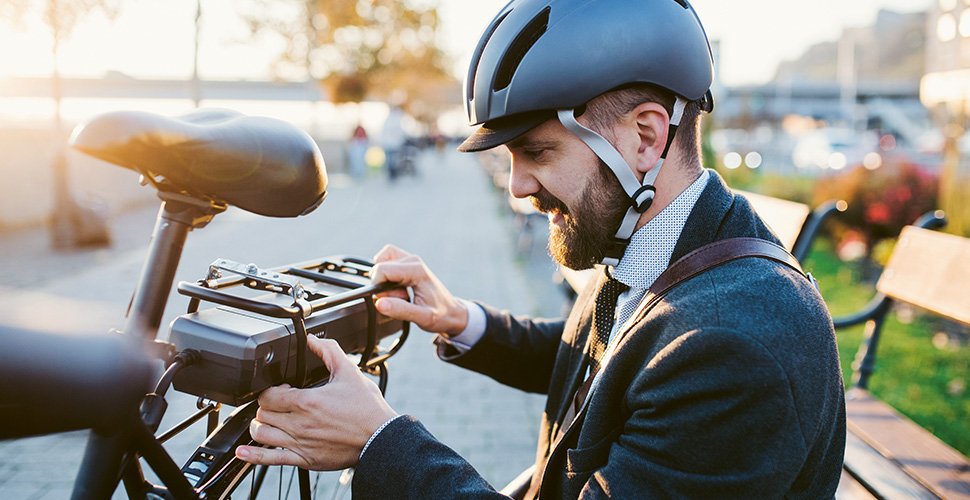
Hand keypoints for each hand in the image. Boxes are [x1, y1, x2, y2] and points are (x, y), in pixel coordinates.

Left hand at [235, 336, 397, 469]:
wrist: (380, 438)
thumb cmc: (367, 409)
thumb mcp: (349, 372)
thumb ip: (329, 351)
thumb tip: (313, 339)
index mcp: (308, 401)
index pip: (269, 395)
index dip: (271, 389)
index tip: (282, 388)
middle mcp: (300, 424)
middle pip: (262, 413)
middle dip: (267, 406)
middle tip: (278, 403)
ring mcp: (300, 444)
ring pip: (261, 434)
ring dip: (260, 425)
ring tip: (269, 421)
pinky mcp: (304, 460)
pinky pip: (270, 460)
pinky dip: (252, 456)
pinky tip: (242, 452)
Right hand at [370, 244, 467, 335]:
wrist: (452, 312)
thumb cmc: (441, 315)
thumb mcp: (422, 317)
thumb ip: (400, 310)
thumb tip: (379, 303)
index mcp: (417, 271)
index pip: (381, 270)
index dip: (378, 288)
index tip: (390, 300)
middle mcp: (413, 261)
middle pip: (380, 268)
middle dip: (383, 286)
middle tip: (401, 299)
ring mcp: (410, 260)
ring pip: (381, 263)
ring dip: (384, 280)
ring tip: (400, 294)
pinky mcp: (407, 263)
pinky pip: (386, 262)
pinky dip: (385, 275)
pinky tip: (397, 288)